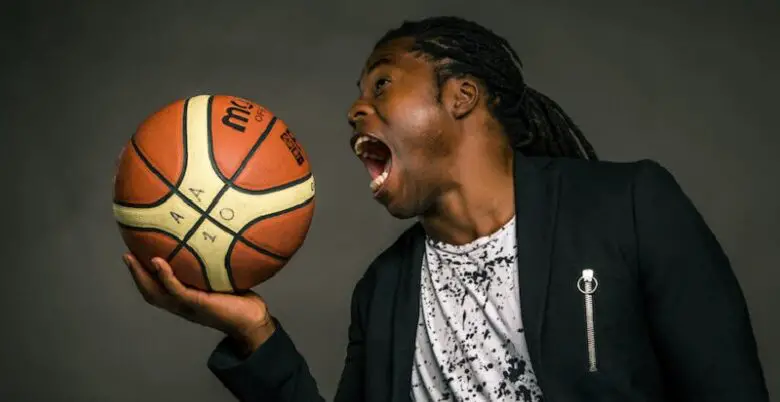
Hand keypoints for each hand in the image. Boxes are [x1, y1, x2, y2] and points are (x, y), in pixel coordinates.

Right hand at [123, 252, 274, 352]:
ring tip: (132, 256)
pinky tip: (158, 261)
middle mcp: (181, 305)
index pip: (157, 290)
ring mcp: (187, 305)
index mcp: (184, 301)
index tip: (134, 257)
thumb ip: (210, 270)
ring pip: (156, 292)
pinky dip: (165, 276)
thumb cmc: (239, 301)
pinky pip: (175, 289)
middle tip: (126, 254)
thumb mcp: (219, 282)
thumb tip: (210, 246)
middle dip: (135, 274)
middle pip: (150, 292)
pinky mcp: (196, 303)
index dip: (143, 276)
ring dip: (141, 275)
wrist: (252, 320)